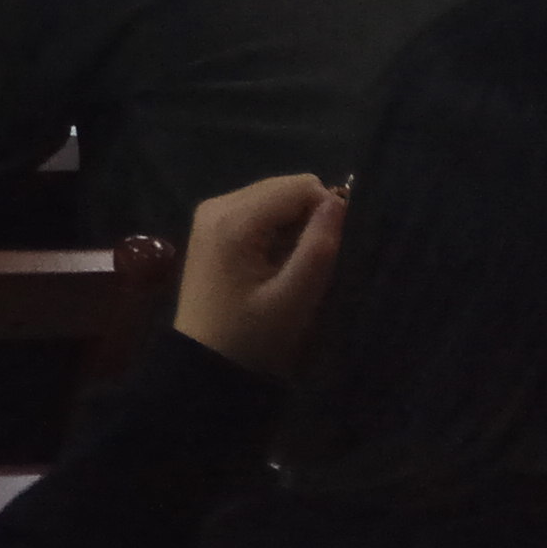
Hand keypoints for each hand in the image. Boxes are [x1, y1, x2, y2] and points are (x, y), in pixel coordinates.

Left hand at [173, 172, 346, 380]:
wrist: (207, 361)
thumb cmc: (252, 335)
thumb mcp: (295, 296)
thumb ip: (319, 246)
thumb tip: (339, 200)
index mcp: (233, 218)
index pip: (301, 186)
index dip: (328, 212)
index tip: (331, 251)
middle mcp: (217, 204)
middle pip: (286, 187)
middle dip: (309, 217)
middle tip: (308, 262)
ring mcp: (210, 213)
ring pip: (274, 196)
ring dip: (294, 225)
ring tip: (292, 266)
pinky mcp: (212, 225)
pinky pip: (259, 210)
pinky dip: (277, 230)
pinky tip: (275, 263)